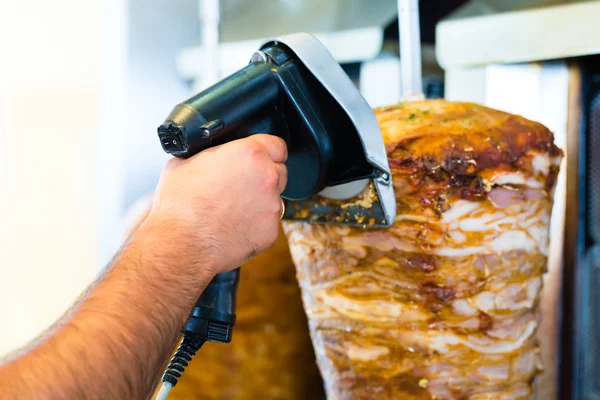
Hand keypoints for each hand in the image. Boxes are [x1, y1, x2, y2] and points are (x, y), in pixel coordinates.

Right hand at [148, 135, 287, 275]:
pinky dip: (256, 226)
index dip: (268, 152)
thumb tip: (212, 157)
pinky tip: (234, 227)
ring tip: (233, 211)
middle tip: (242, 187)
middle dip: (264, 178)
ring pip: (274, 200)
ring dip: (260, 203)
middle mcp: (267, 177)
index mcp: (250, 154)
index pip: (277, 145)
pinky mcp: (271, 231)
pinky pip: (268, 224)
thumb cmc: (180, 204)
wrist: (182, 242)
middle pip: (279, 172)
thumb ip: (210, 155)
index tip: (262, 158)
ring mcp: (272, 206)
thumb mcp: (185, 162)